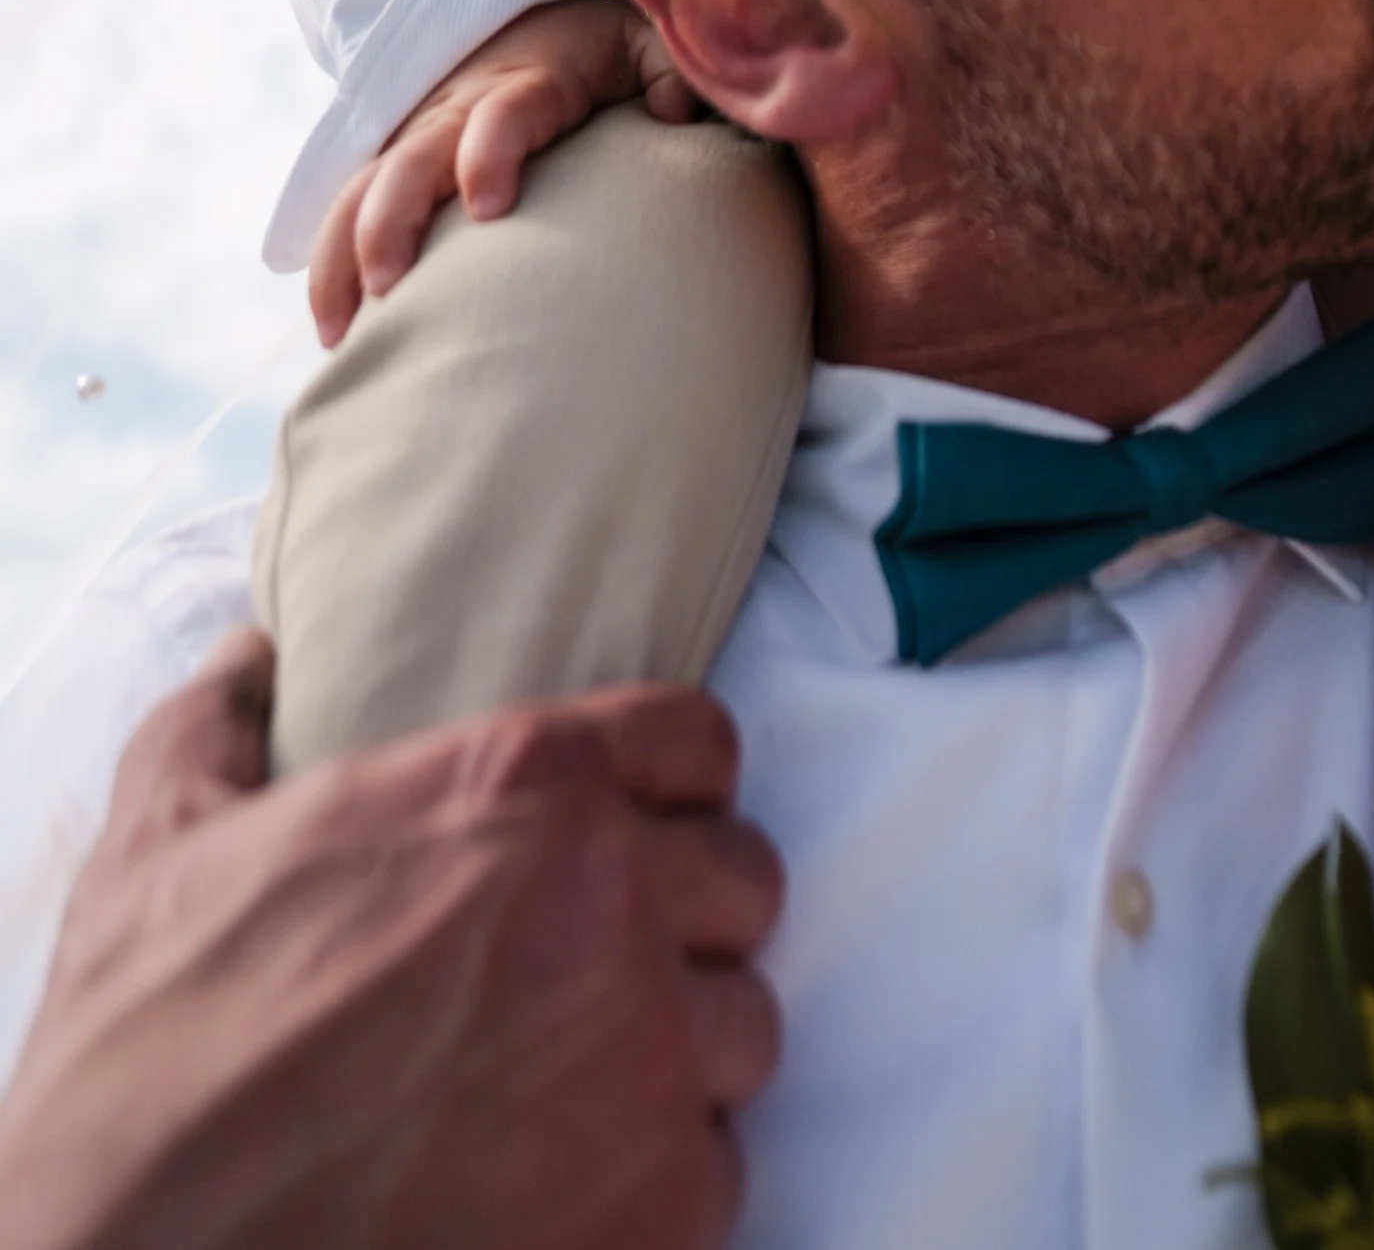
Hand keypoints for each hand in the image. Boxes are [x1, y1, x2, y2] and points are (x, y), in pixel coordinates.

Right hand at [0, 633, 782, 1249]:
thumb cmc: (147, 1054)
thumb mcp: (160, 845)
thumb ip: (222, 727)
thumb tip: (248, 659)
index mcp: (519, 784)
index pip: (696, 741)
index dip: (672, 790)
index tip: (641, 835)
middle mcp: (610, 898)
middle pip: (744, 884)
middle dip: (685, 927)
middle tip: (599, 977)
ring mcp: (644, 1052)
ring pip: (742, 1031)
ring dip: (678, 1060)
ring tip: (580, 1091)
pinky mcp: (656, 1201)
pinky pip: (719, 1171)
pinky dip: (658, 1189)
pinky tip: (567, 1190)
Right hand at [310, 0, 695, 344]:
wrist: (534, 22)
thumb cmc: (602, 52)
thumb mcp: (645, 42)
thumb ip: (669, 69)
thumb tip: (675, 112)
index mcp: (528, 82)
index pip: (503, 111)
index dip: (490, 152)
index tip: (489, 205)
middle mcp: (457, 111)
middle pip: (411, 161)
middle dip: (391, 221)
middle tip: (390, 288)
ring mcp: (418, 140)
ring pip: (361, 192)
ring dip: (343, 258)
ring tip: (342, 334)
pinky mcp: (396, 168)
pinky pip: (348, 213)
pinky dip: (332, 269)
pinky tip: (335, 336)